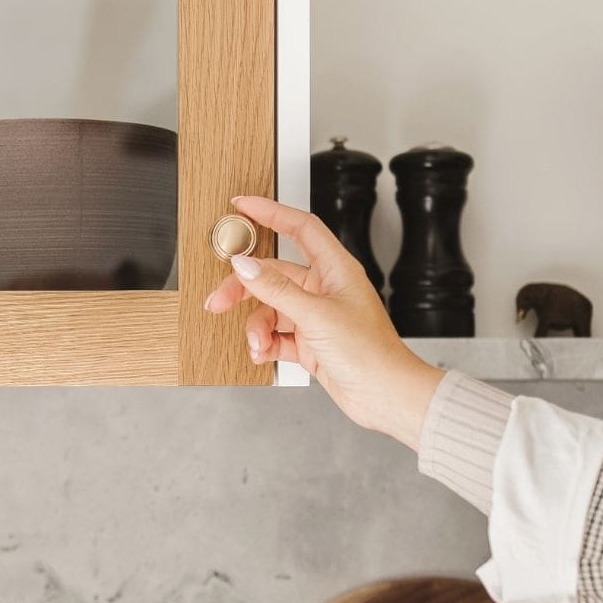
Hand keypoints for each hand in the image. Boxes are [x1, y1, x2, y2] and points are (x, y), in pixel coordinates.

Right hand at [205, 195, 443, 448]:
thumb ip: (276, 289)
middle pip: (273, 274)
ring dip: (257, 327)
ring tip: (258, 344)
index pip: (300, 228)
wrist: (384, 396)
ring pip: (270, 309)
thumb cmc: (370, 353)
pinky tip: (264, 353)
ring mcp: (316, 316)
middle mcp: (325, 289)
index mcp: (336, 269)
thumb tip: (244, 265)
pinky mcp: (310, 342)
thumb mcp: (316, 316)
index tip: (242, 206)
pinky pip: (275, 335)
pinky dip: (265, 344)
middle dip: (244, 288)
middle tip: (219, 300)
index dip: (271, 212)